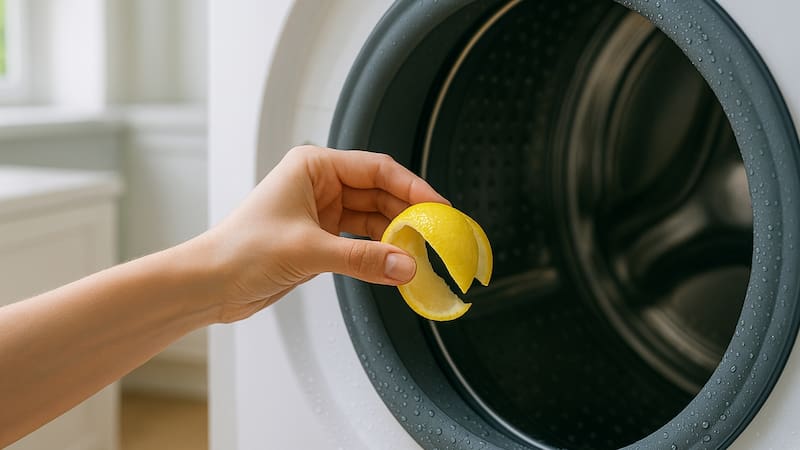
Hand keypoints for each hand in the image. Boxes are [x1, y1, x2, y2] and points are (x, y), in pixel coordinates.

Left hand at [201, 145, 449, 321]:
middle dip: (407, 215)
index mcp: (314, 167)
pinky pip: (361, 241)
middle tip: (436, 235)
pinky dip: (379, 253)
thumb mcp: (309, 251)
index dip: (412, 187)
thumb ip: (362, 258)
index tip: (438, 206)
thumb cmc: (241, 251)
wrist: (210, 283)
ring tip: (420, 254)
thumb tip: (407, 265)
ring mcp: (322, 212)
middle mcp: (320, 184)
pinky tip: (396, 265)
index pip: (377, 169)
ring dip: (395, 237)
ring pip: (373, 219)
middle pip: (379, 193)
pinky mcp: (321, 238)